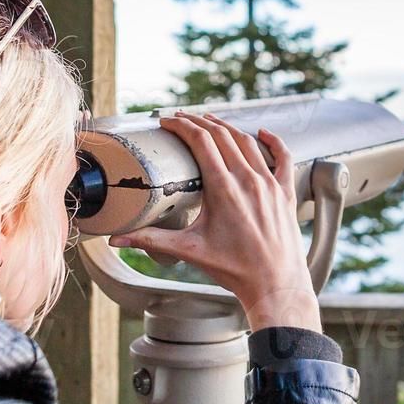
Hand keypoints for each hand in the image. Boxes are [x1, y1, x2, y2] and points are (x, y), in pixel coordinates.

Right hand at [107, 112, 320, 331]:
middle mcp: (248, 180)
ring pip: (247, 142)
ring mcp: (270, 184)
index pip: (200, 141)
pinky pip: (283, 157)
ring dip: (226, 127)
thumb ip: (151, 241)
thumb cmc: (234, 270)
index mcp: (224, 189)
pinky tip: (262, 132)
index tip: (167, 121)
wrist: (275, 285)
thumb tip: (117, 239)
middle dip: (198, 122)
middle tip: (181, 118)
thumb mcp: (189, 250)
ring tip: (209, 120)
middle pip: (221, 135)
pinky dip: (273, 141)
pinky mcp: (286, 192)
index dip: (181, 125)